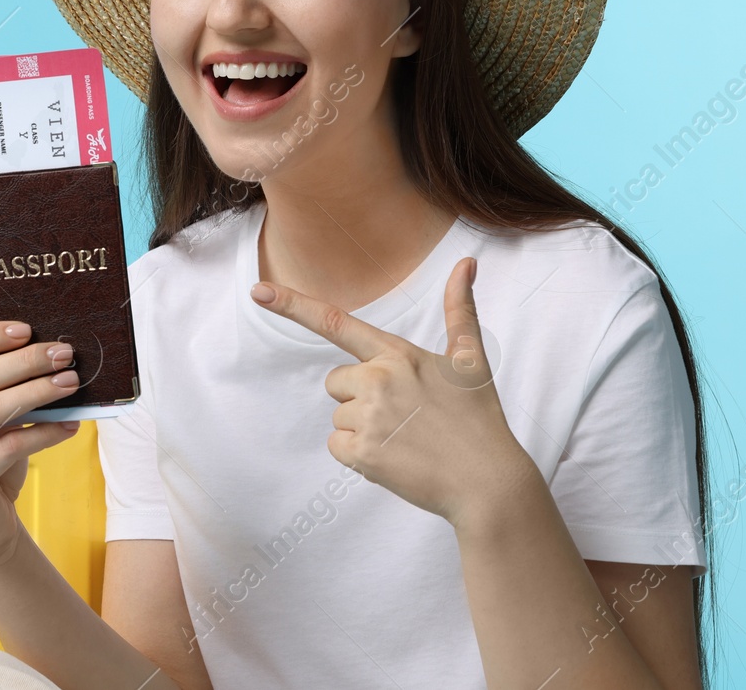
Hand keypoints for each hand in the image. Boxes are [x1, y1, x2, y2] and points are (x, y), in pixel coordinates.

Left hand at [249, 256, 534, 528]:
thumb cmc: (479, 418)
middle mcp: (378, 379)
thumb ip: (459, 309)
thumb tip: (466, 262)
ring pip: (339, 416)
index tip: (258, 292)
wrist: (487, 482)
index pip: (336, 322)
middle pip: (336, 381)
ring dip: (363, 428)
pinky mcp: (362, 453)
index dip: (293, 305)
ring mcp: (368, 417)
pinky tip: (394, 458)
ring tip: (405, 438)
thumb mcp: (470, 359)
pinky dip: (359, 456)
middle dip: (360, 397)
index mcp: (398, 354)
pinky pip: (337, 447)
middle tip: (404, 415)